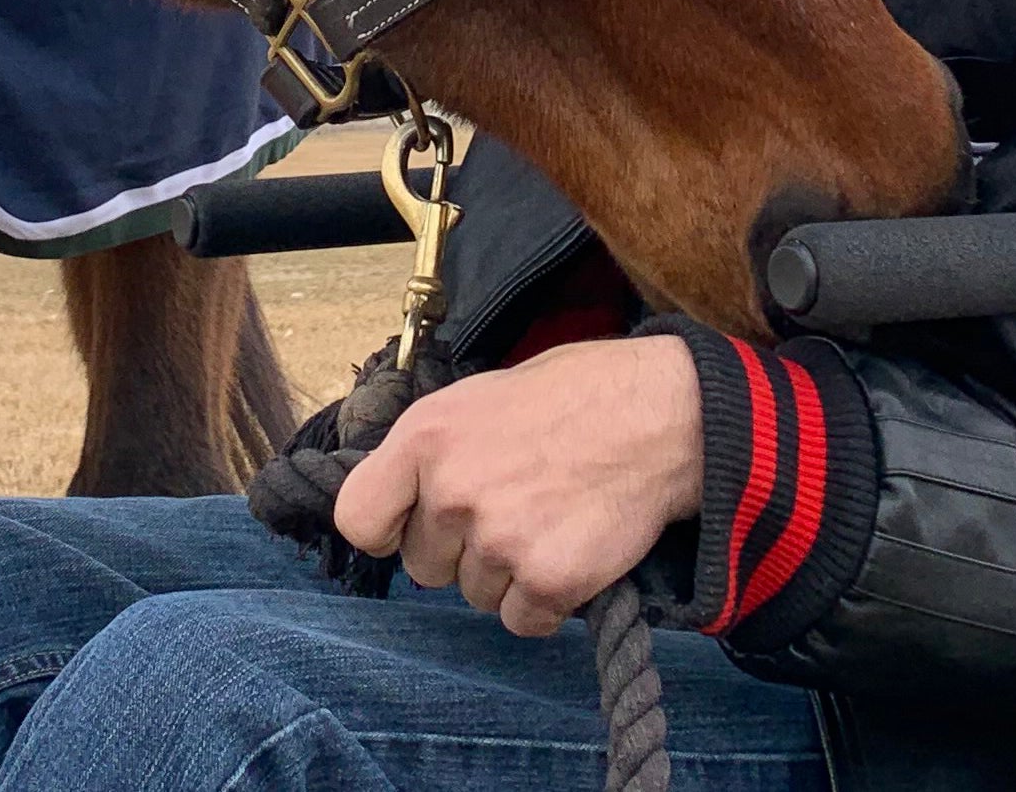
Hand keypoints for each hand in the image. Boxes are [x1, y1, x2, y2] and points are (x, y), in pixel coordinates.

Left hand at [331, 334, 702, 636]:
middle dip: (459, 549)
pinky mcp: (548, 580)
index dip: (385, 528)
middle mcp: (453, 491)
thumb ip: (431, 450)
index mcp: (425, 437)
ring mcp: (500, 540)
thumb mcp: (479, 396)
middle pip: (423, 566)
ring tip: (547, 519)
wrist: (659, 414)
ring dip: (505, 573)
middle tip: (510, 507)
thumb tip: (399, 497)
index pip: (357, 518)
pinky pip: (520, 619)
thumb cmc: (572, 396)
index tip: (408, 525)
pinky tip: (569, 549)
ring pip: (473, 594)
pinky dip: (544, 599)